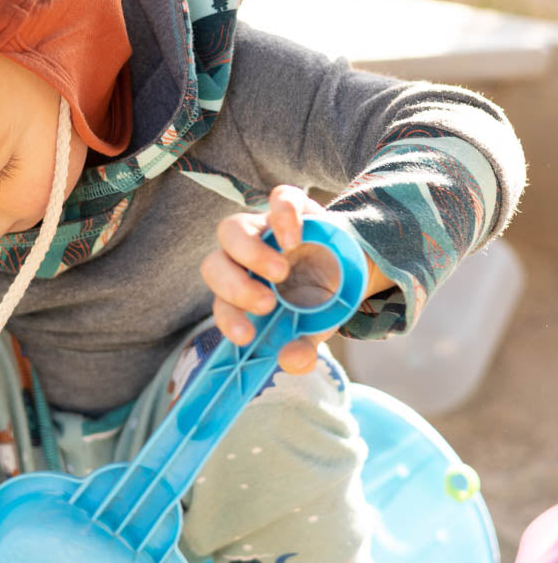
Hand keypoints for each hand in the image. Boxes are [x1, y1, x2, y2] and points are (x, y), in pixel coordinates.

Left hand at [200, 185, 336, 373]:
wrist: (350, 263)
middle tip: (267, 303)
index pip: (221, 304)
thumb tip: (290, 361)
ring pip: (231, 230)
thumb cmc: (319, 298)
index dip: (229, 319)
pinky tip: (295, 240)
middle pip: (213, 265)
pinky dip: (283, 217)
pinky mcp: (289, 206)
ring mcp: (262, 229)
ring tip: (282, 272)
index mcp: (242, 290)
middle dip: (235, 287)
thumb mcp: (314, 328)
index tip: (247, 336)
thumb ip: (301, 348)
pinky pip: (278, 200)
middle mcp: (242, 259)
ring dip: (250, 252)